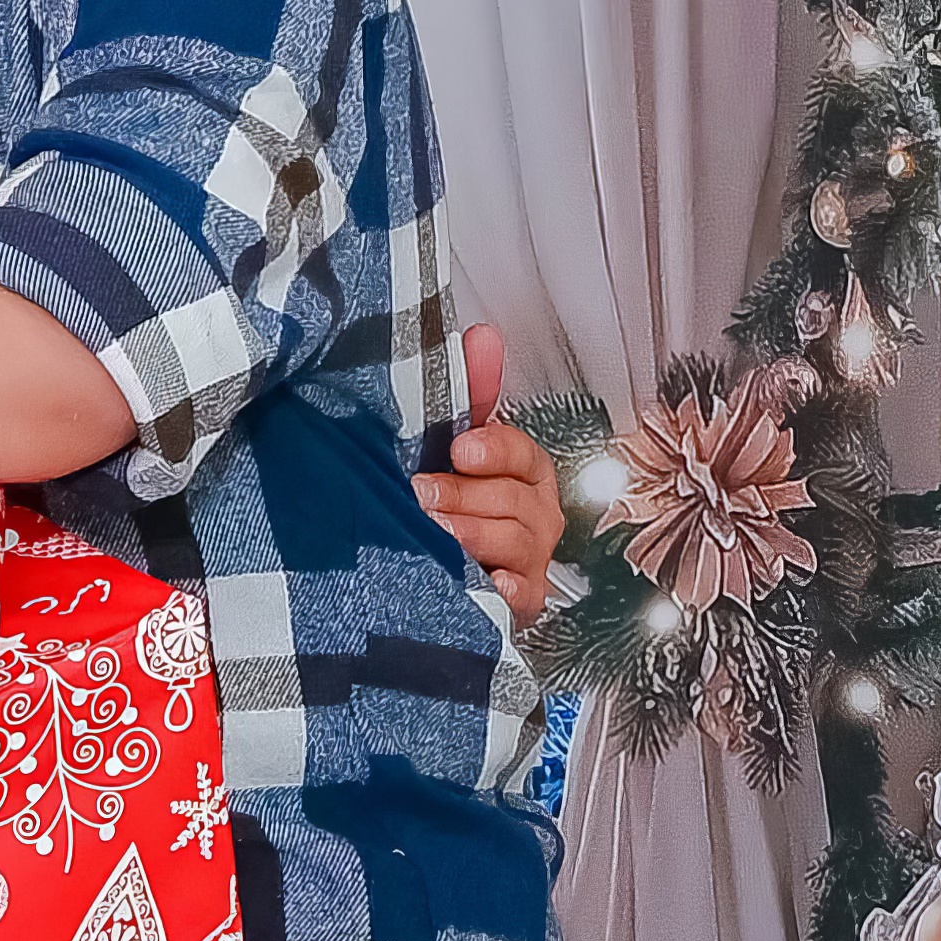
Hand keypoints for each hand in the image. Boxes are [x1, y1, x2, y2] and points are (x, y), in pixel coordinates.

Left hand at [413, 321, 560, 628]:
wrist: (407, 574)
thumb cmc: (432, 503)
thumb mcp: (440, 446)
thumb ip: (469, 394)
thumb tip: (483, 335)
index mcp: (521, 476)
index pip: (525, 455)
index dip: (496, 449)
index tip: (460, 448)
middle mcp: (533, 518)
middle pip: (518, 499)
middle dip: (466, 493)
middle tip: (421, 492)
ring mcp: (528, 562)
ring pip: (517, 540)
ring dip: (470, 531)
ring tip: (430, 528)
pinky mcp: (516, 604)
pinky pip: (523, 595)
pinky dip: (507, 588)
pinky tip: (486, 580)